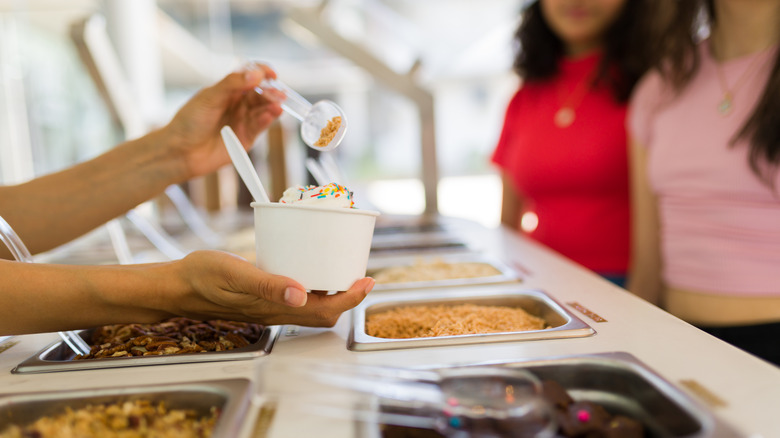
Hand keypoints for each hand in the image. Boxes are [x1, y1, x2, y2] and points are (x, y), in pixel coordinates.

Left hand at [162, 64, 283, 179]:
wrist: (181, 151)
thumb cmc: (189, 122)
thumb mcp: (209, 97)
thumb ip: (232, 84)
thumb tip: (256, 73)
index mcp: (227, 89)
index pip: (250, 75)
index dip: (262, 72)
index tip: (271, 74)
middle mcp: (238, 103)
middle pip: (261, 93)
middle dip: (271, 92)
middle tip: (279, 93)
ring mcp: (243, 120)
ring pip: (263, 109)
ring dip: (273, 106)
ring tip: (278, 105)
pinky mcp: (247, 137)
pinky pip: (260, 126)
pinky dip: (267, 119)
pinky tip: (271, 115)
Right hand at [168, 250, 374, 326]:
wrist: (177, 285)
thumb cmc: (202, 277)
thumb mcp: (235, 274)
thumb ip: (268, 285)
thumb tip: (302, 294)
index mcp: (275, 308)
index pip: (325, 310)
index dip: (351, 298)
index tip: (367, 280)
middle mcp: (277, 310)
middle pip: (324, 312)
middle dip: (348, 296)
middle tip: (360, 273)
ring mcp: (271, 306)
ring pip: (312, 306)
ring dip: (333, 292)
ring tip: (343, 268)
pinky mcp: (263, 298)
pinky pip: (297, 297)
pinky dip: (314, 285)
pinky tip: (311, 266)